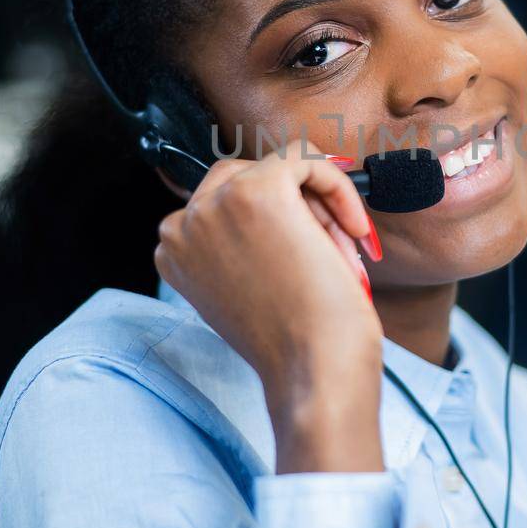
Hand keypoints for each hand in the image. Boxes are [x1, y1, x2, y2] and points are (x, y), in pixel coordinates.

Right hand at [153, 143, 383, 471]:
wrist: (313, 369)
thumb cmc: (295, 343)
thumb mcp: (247, 289)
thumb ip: (242, 246)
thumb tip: (291, 200)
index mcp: (173, 252)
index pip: (222, 204)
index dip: (276, 223)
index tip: (309, 249)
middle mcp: (183, 225)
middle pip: (245, 176)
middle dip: (297, 207)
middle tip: (330, 250)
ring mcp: (216, 204)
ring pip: (278, 167)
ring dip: (318, 204)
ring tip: (339, 251)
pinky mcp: (259, 189)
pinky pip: (306, 158)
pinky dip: (339, 188)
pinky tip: (354, 228)